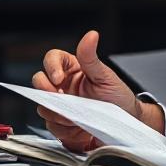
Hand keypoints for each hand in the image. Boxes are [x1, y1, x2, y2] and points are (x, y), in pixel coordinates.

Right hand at [31, 30, 164, 151]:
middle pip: (39, 82)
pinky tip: (80, 129)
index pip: (52, 59)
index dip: (51, 67)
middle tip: (62, 99)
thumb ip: (91, 58)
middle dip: (47, 92)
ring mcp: (60, 105)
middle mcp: (63, 86)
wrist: (126, 122)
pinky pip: (52, 127)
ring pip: (43, 107)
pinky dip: (65, 130)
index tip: (58, 78)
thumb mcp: (105, 76)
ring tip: (78, 116)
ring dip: (59, 114)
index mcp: (72, 69)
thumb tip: (91, 35)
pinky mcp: (61, 124)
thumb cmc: (117, 96)